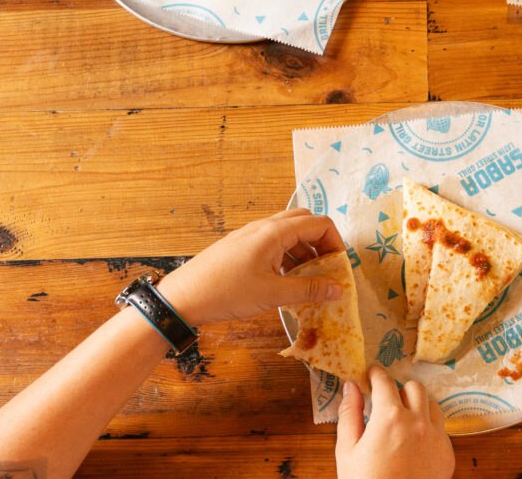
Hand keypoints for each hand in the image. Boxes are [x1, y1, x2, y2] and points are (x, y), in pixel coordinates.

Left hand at [157, 210, 345, 326]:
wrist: (182, 297)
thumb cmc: (226, 292)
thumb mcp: (272, 294)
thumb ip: (308, 289)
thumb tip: (338, 289)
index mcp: (275, 232)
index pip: (319, 224)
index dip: (336, 243)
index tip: (340, 268)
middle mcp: (264, 227)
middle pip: (305, 223)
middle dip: (321, 243)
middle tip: (327, 269)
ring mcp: (251, 236)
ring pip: (289, 234)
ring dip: (304, 252)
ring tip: (308, 280)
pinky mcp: (241, 248)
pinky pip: (273, 244)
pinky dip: (287, 257)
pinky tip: (284, 281)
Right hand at [336, 366, 453, 478]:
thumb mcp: (347, 451)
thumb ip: (349, 414)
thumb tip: (350, 387)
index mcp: (390, 418)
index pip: (385, 381)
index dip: (377, 374)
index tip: (372, 374)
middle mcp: (418, 422)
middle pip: (414, 388)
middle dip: (399, 389)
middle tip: (387, 400)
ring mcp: (436, 438)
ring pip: (432, 406)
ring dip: (418, 405)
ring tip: (403, 418)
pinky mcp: (447, 455)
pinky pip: (441, 430)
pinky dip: (428, 428)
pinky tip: (415, 441)